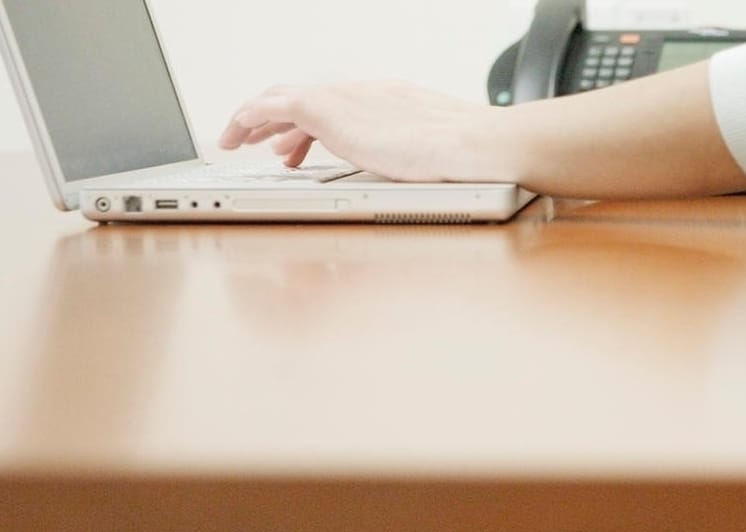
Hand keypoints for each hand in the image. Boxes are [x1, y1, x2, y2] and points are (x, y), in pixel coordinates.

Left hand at [218, 80, 518, 182]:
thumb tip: (409, 187)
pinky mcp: (325, 110)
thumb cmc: (467, 161)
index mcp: (386, 102)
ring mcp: (342, 99)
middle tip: (258, 141)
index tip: (296, 148)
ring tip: (236, 140)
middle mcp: (360, 94)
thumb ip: (411, 162)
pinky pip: (270, 106)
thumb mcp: (433, 158)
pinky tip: (236, 133)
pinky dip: (248, 117)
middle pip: (303, 98)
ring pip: (280, 100)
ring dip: (255, 119)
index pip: (335, 107)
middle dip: (275, 120)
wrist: (473, 145)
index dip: (310, 128)